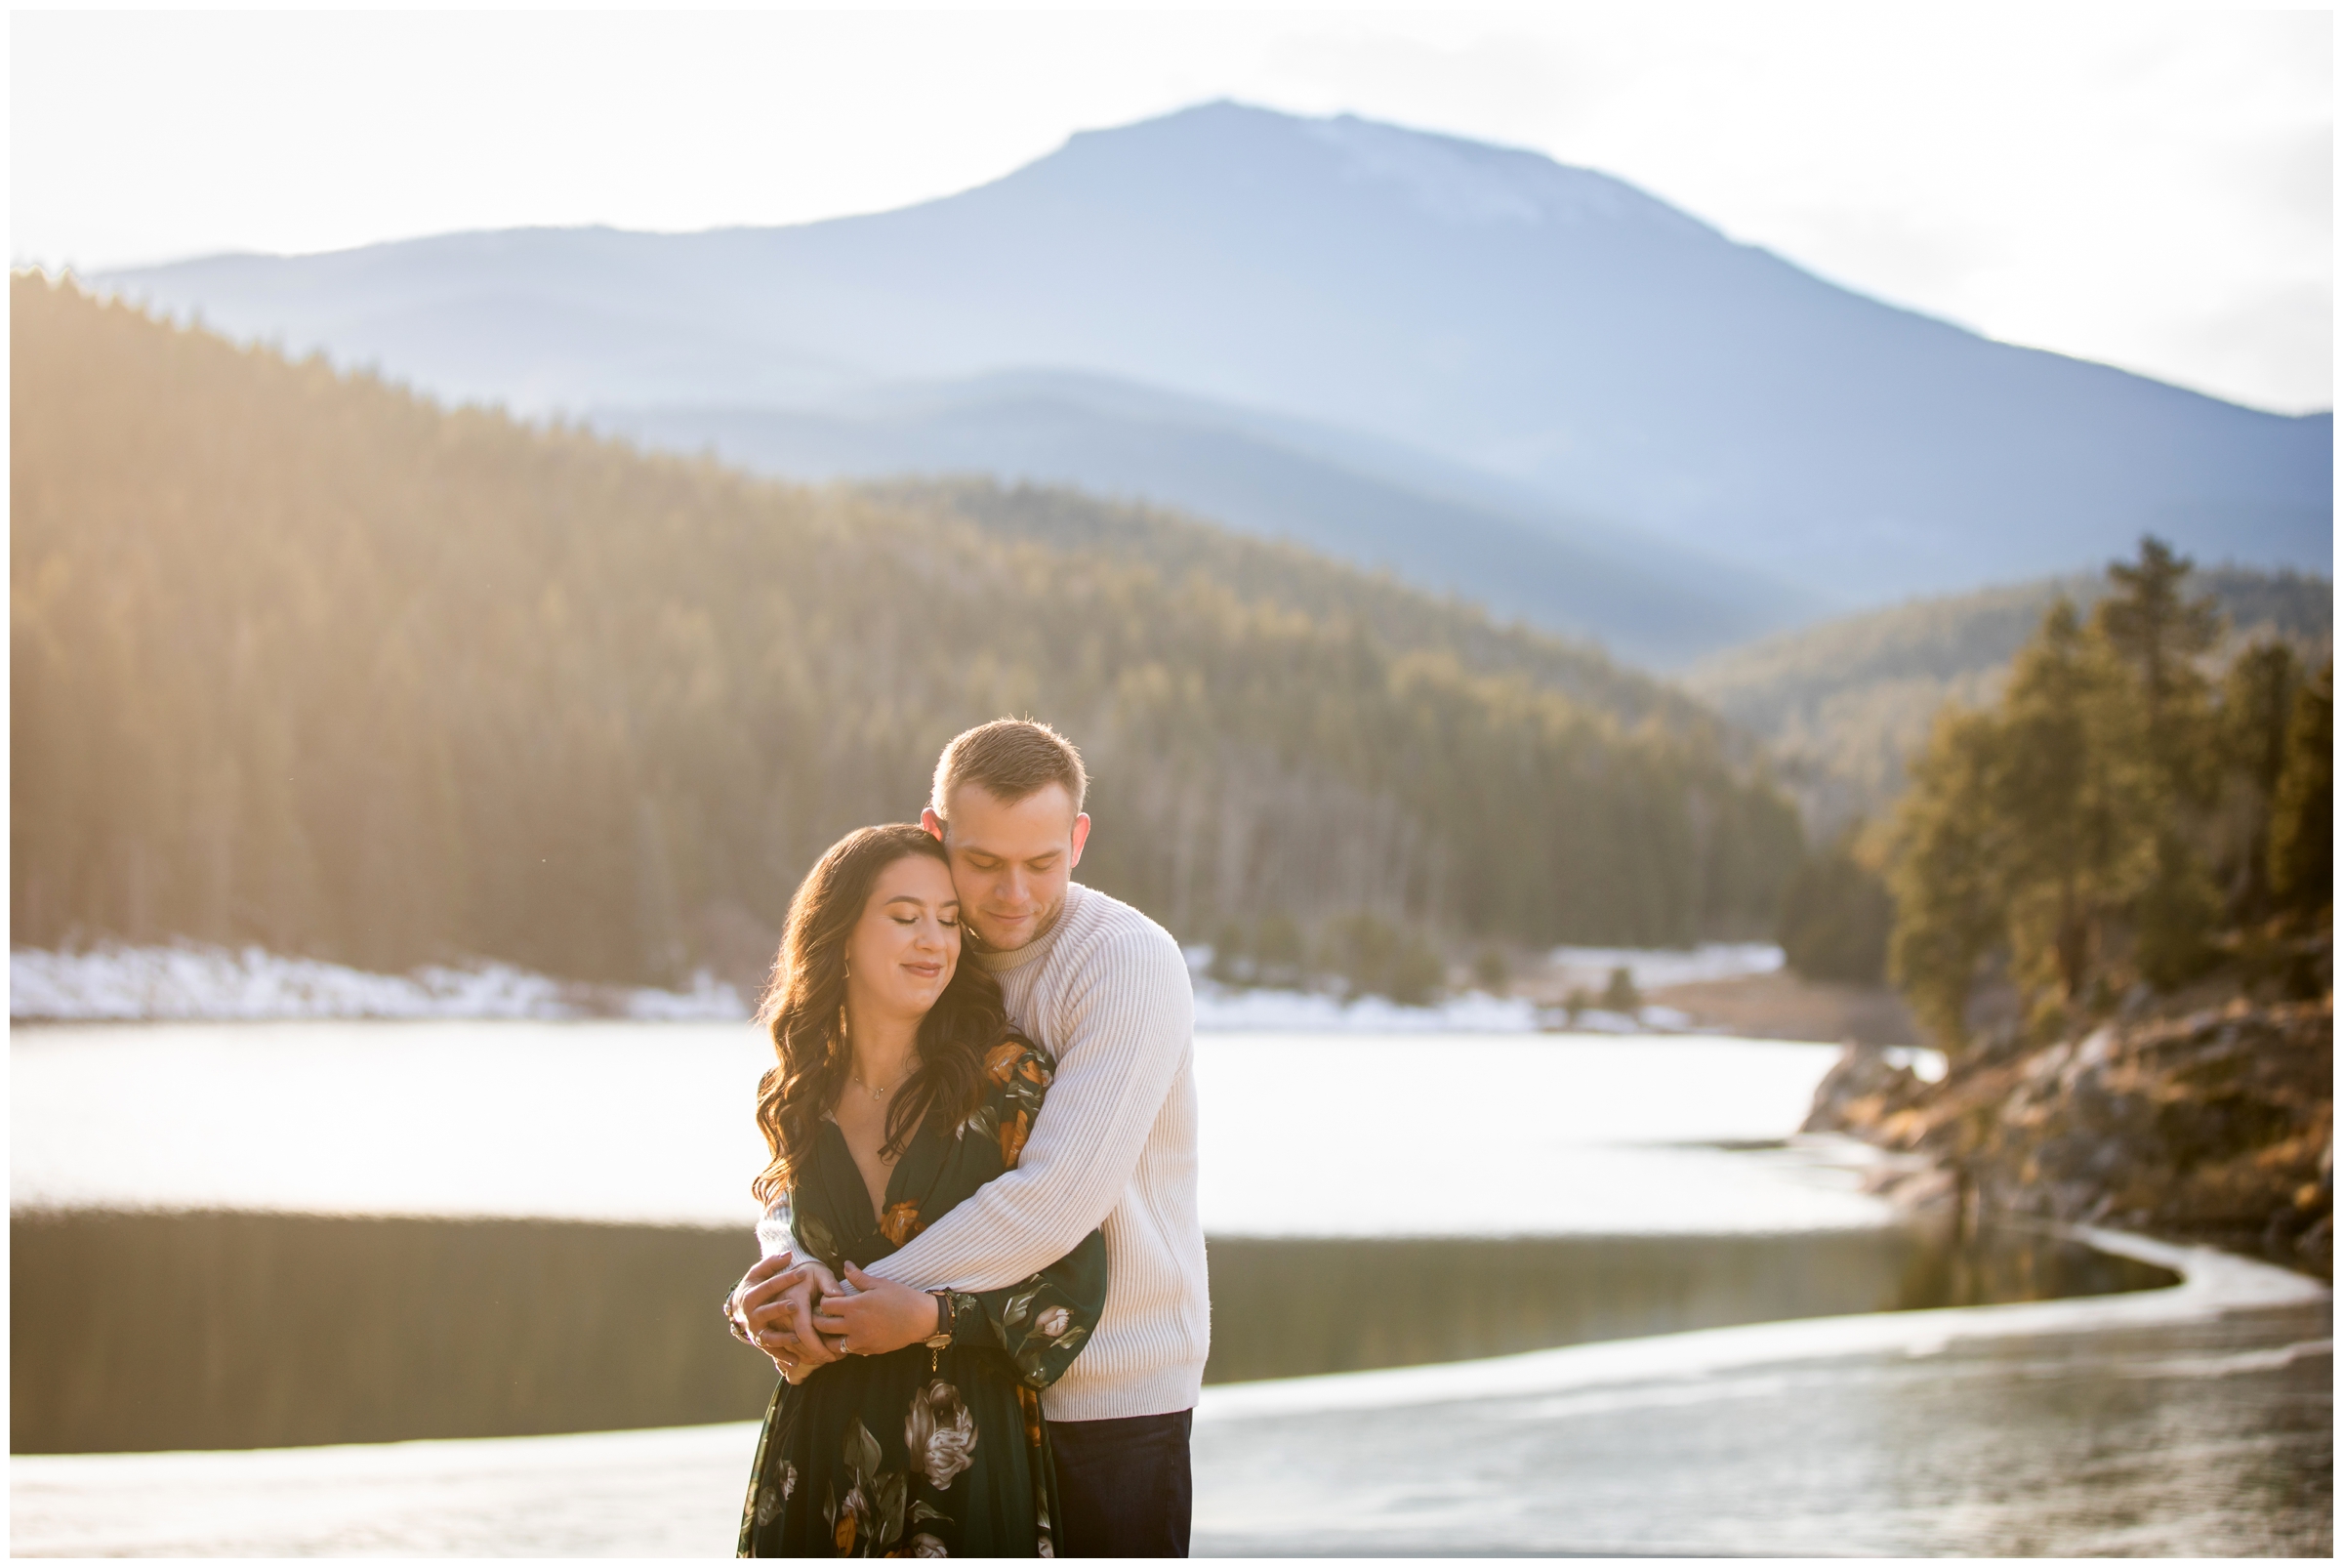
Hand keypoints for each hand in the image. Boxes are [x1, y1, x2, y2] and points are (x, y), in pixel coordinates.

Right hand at [728, 1253, 844, 1377]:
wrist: (740, 1310)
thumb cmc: (755, 1287)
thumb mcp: (758, 1273)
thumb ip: (772, 1263)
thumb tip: (789, 1254)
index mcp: (751, 1295)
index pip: (769, 1286)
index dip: (785, 1279)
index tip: (802, 1272)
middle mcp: (752, 1316)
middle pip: (766, 1312)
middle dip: (779, 1308)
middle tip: (794, 1305)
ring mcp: (756, 1332)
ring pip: (769, 1336)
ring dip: (782, 1337)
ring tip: (796, 1337)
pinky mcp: (762, 1344)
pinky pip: (774, 1352)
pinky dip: (784, 1357)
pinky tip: (797, 1361)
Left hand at [811, 1262, 943, 1357]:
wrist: (920, 1319)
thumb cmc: (901, 1297)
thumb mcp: (879, 1283)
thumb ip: (858, 1277)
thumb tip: (845, 1265)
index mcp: (854, 1306)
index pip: (826, 1306)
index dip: (823, 1301)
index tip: (826, 1300)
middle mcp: (853, 1325)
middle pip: (823, 1326)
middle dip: (817, 1320)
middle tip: (819, 1316)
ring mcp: (860, 1340)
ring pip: (832, 1344)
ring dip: (827, 1337)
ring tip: (830, 1331)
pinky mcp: (869, 1350)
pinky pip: (848, 1351)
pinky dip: (844, 1346)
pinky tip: (847, 1338)